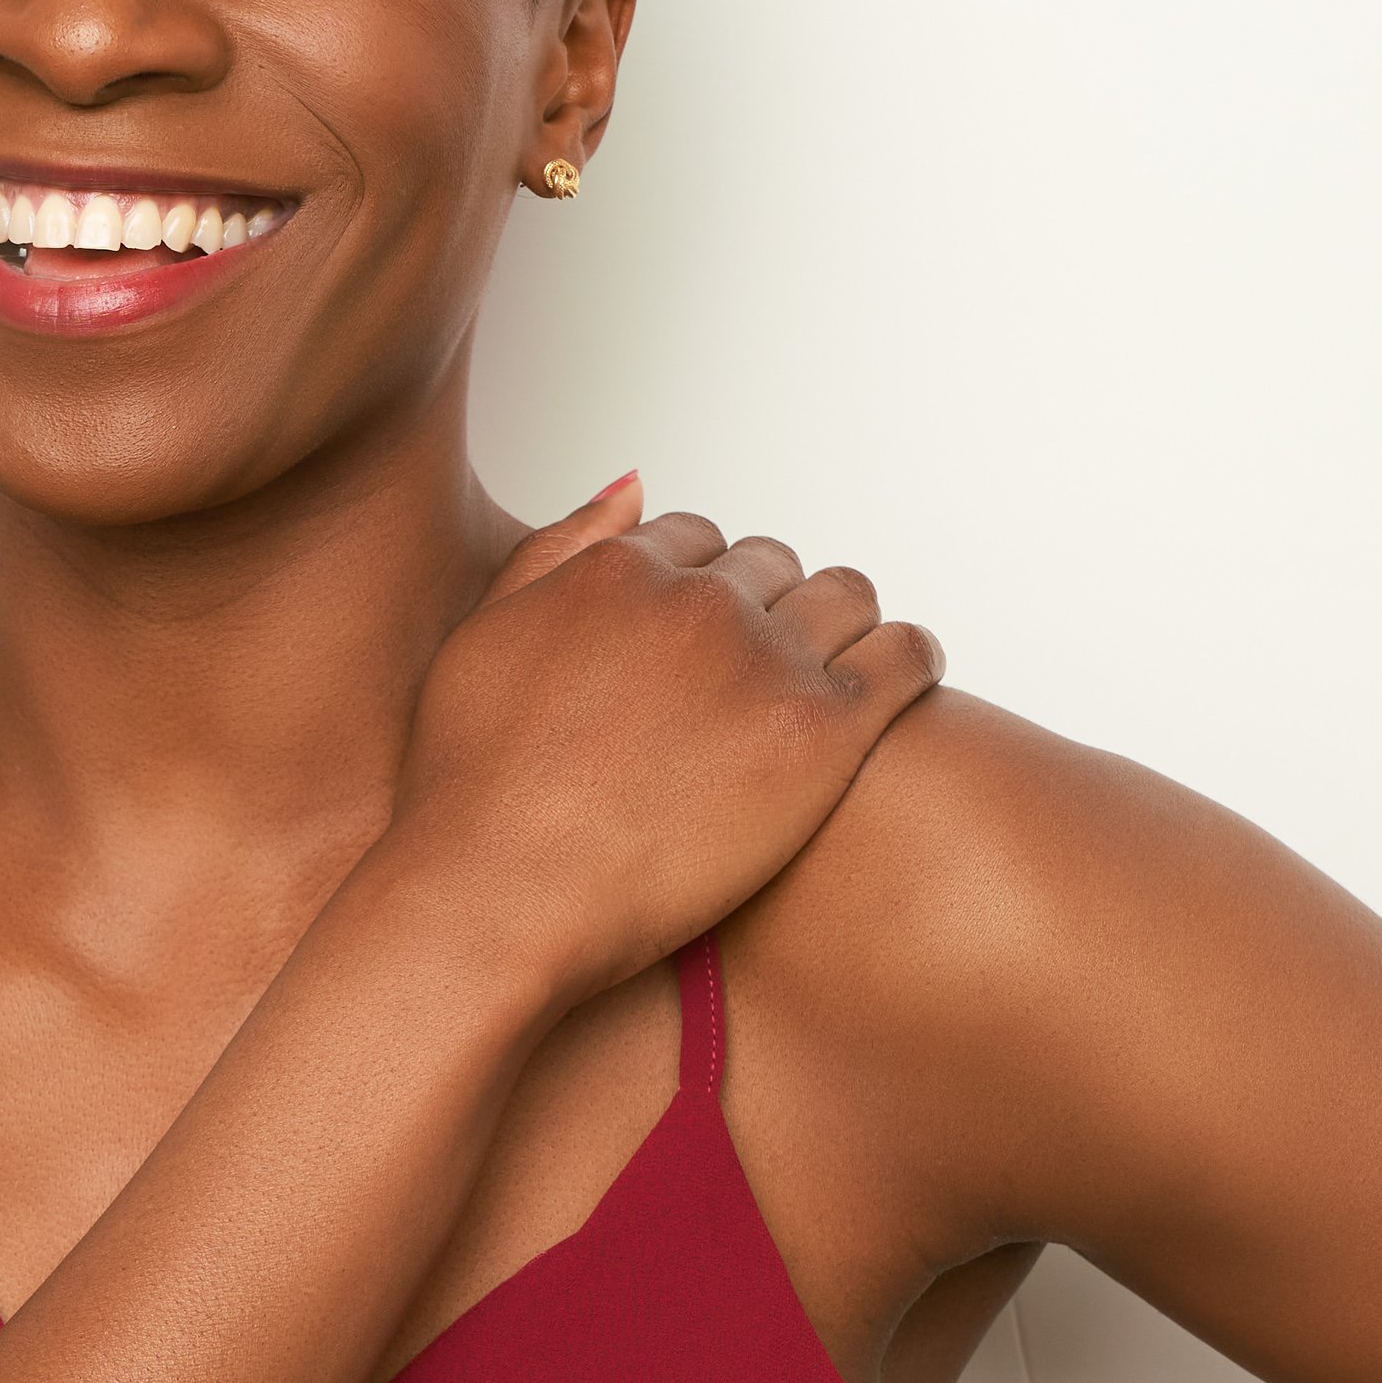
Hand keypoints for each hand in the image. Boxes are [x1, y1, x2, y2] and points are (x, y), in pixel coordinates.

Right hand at [392, 473, 943, 1016]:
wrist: (497, 898)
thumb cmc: (471, 794)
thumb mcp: (482, 639)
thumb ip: (557, 552)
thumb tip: (634, 484)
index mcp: (618, 571)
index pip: (696, 539)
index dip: (699, 588)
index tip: (701, 641)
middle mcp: (697, 601)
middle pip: (771, 566)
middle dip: (766, 609)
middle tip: (755, 679)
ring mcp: (763, 663)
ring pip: (846, 597)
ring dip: (840, 625)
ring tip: (831, 676)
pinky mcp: (821, 734)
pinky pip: (906, 657)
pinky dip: (910, 659)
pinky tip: (897, 686)